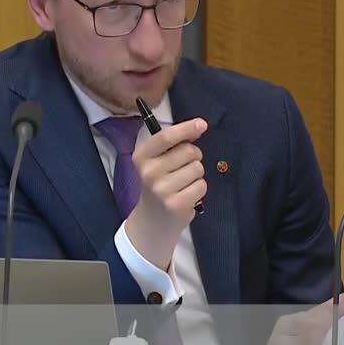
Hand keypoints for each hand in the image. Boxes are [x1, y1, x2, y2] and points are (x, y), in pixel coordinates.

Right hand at [123, 118, 207, 269]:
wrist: (152, 220)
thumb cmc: (159, 183)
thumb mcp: (157, 161)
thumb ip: (174, 143)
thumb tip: (198, 126)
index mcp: (142, 156)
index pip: (166, 137)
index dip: (186, 129)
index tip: (202, 124)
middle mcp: (149, 172)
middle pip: (188, 151)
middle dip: (193, 156)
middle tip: (183, 168)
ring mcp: (162, 189)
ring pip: (198, 168)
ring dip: (196, 174)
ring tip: (183, 183)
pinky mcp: (176, 204)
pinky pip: (201, 185)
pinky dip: (199, 189)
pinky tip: (186, 195)